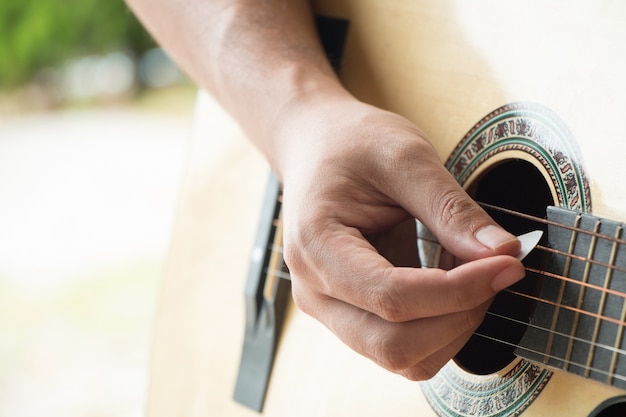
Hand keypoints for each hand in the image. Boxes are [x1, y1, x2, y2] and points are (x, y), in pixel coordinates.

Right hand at [276, 96, 523, 379]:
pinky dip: (440, 326)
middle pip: (394, 345)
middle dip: (459, 316)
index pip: (392, 297)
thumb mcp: (405, 158)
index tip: (507, 264)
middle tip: (497, 271)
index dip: (459, 291)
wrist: (317, 147)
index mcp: (317, 246)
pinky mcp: (350, 313)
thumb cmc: (351, 144)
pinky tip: (453, 284)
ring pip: (402, 357)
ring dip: (452, 326)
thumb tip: (502, 253)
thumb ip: (452, 209)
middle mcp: (314, 290)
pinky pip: (402, 347)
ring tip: (471, 271)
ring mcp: (329, 308)